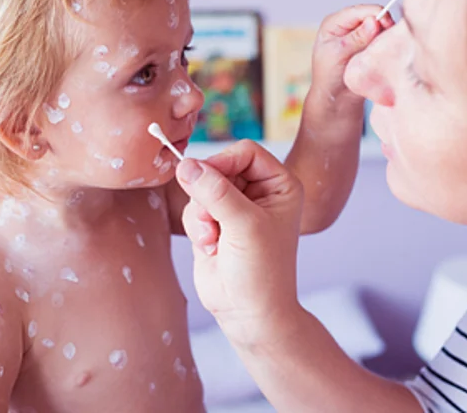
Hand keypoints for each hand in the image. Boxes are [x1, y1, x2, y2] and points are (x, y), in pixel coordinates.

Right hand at [176, 141, 304, 346]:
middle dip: (209, 195)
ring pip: (201, 188)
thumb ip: (215, 192)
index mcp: (280, 185)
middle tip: (214, 222)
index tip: (206, 179)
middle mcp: (259, 192)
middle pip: (219, 167)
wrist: (249, 314)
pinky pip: (193, 208)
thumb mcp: (244, 226)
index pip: (245, 152)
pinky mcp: (215, 223)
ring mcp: (235, 207)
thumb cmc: (261, 272)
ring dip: (202, 215)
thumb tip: (186, 164)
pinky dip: (197, 227)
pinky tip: (212, 248)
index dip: (223, 162)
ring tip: (216, 240)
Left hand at [311, 5, 393, 103]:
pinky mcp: (369, 45)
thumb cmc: (329, 77)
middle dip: (382, 24)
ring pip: (380, 26)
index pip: (359, 10)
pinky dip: (386, 43)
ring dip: (385, 35)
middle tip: (389, 40)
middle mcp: (348, 25)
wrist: (335, 98)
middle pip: (372, 15)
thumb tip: (374, 21)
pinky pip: (383, 38)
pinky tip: (386, 51)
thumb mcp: (339, 55)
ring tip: (385, 48)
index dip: (376, 14)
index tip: (388, 26)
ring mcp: (359, 35)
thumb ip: (356, 38)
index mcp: (335, 22)